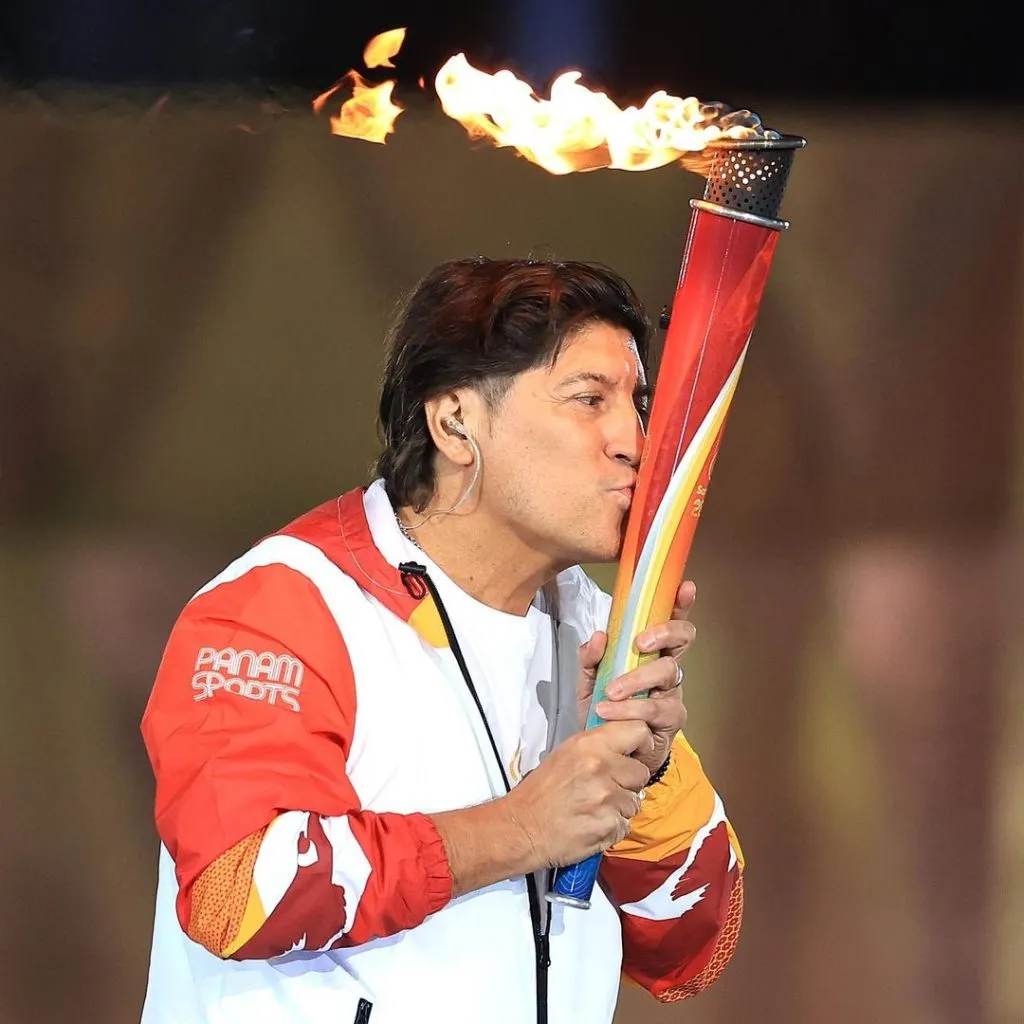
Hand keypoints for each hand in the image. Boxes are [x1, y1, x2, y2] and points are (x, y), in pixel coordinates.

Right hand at [503, 720, 653, 868]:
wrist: (522, 828)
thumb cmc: (541, 792)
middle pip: (642, 772)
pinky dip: (612, 826)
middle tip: (605, 787)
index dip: (640, 743)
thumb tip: (627, 742)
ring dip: (620, 806)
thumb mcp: (566, 753)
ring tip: (594, 806)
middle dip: (628, 782)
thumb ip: (599, 745)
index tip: (634, 753)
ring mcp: (607, 799)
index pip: (638, 730)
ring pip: (635, 801)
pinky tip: (592, 822)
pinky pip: (625, 824)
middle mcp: (601, 767)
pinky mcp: (609, 826)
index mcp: (590, 745)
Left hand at [578, 580, 695, 774]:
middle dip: (663, 633)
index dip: (681, 604)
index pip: (670, 623)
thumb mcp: (588, 681)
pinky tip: (608, 711)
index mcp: (650, 653)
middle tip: (638, 642)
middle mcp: (667, 669)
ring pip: (667, 673)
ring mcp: (673, 694)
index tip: (684, 587)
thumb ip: (590, 658)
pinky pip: (655, 708)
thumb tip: (599, 636)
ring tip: (610, 692)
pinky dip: (630, 708)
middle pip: (682, 640)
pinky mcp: (671, 720)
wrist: (605, 753)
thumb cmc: (604, 709)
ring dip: (636, 679)